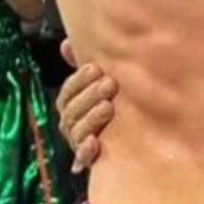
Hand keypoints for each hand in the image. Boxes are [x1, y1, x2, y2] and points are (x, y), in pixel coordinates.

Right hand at [55, 40, 116, 173]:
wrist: (137, 139)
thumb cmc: (113, 103)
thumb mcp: (101, 83)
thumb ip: (85, 66)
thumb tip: (66, 43)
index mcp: (71, 104)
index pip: (67, 91)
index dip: (79, 80)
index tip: (96, 68)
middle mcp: (71, 123)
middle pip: (71, 110)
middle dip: (89, 96)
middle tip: (110, 84)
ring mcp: (79, 142)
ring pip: (76, 130)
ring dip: (91, 118)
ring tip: (109, 107)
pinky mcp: (90, 160)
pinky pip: (83, 158)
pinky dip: (86, 151)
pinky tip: (95, 142)